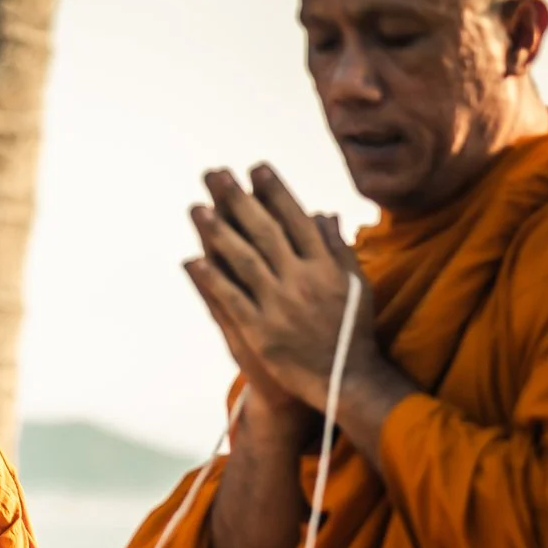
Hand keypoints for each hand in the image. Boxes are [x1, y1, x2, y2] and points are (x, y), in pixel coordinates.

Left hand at [186, 165, 379, 415]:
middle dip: (238, 200)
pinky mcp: (262, 331)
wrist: (345, 379)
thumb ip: (337, 248)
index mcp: (326, 265)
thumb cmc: (351, 329)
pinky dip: (212, 279)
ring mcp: (280, 306)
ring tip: (196, 208)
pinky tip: (192, 260)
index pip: (296, 219)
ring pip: (244, 260)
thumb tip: (323, 213)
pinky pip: (232, 300)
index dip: (275, 192)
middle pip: (265, 231)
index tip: (256, 168)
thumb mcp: (354, 284)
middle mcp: (302, 280)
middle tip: (216, 174)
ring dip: (217, 233)